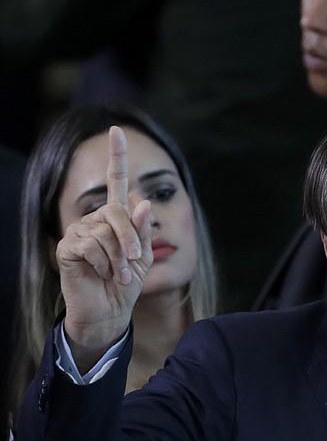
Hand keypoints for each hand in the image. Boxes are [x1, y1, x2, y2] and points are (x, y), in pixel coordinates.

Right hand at [57, 126, 152, 370]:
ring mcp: (78, 231)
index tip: (117, 130)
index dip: (116, 156)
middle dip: (131, 242)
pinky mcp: (67, 247)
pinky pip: (91, 246)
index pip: (115, 181)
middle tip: (133, 264)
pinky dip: (103, 264)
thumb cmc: (126, 282)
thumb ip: (143, 230)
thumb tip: (143, 202)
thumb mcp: (143, 255)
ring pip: (106, 234)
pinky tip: (99, 274)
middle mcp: (94, 219)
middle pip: (118, 214)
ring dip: (118, 260)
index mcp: (114, 217)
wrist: (109, 310)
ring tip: (115, 275)